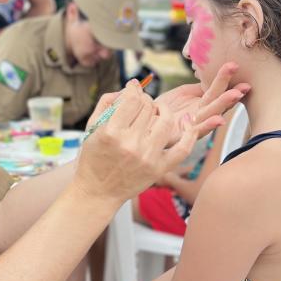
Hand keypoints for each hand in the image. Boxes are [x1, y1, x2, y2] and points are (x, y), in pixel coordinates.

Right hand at [75, 81, 197, 203]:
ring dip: (164, 110)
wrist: (97, 192)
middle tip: (141, 103)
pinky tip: (187, 120)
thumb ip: (107, 103)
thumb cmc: (92, 159)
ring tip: (158, 110)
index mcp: (111, 133)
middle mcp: (131, 144)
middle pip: (148, 108)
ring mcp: (147, 157)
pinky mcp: (159, 169)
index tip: (133, 88)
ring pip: (166, 121)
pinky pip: (183, 148)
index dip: (134, 89)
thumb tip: (129, 87)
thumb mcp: (91, 128)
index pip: (132, 99)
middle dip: (145, 100)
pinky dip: (189, 132)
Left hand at [156, 62, 249, 141]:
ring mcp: (192, 126)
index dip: (224, 79)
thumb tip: (211, 77)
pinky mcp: (182, 136)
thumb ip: (196, 88)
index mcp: (199, 104)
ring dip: (224, 105)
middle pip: (216, 102)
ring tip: (236, 95)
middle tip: (245, 85)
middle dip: (231, 93)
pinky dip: (208, 125)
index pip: (215, 90)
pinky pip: (197, 131)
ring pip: (210, 114)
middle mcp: (198, 115)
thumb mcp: (181, 94)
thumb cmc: (160, 109)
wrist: (142, 123)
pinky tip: (219, 120)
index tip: (234, 66)